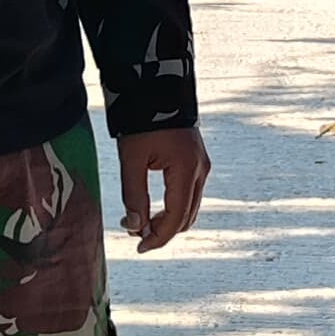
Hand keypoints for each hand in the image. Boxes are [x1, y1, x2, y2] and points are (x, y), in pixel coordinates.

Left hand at [112, 126, 210, 249]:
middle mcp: (201, 170)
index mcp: (187, 170)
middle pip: (187, 217)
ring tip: (141, 220)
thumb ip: (134, 195)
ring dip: (169, 219)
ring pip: (190, 207)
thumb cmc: (143, 121)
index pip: (176, 218)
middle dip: (163, 230)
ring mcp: (202, 165)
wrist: (158, 88)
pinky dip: (174, 206)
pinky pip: (190, 194)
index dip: (158, 237)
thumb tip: (134, 227)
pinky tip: (154, 206)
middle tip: (135, 233)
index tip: (139, 247)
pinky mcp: (198, 160)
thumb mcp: (132, 160)